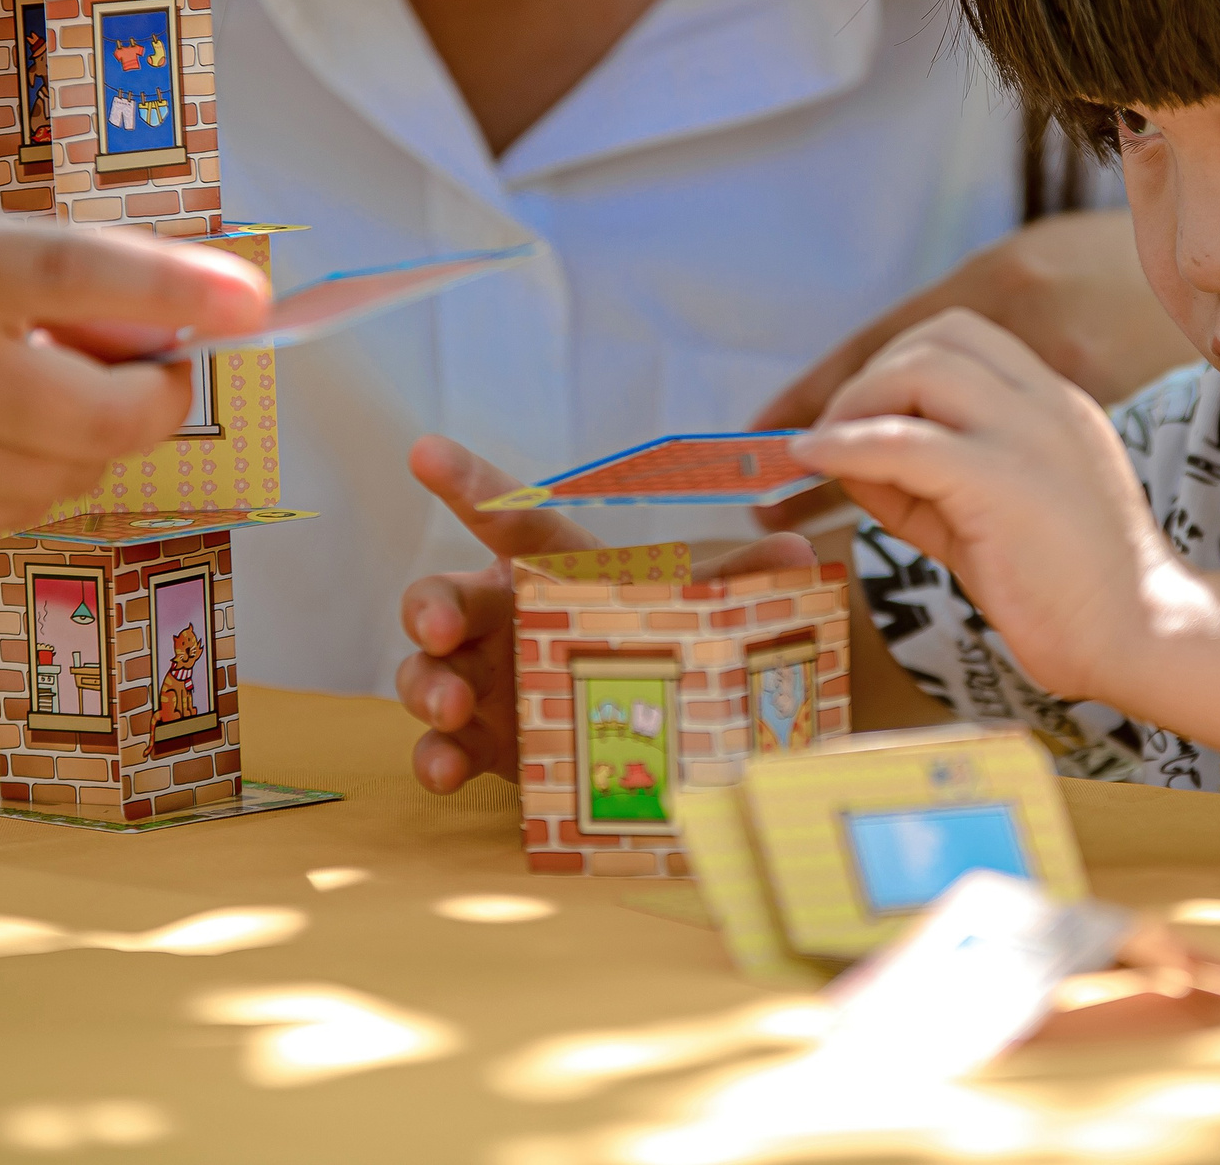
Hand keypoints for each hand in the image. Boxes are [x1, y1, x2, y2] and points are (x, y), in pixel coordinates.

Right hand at [0, 143, 268, 532]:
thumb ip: (46, 266)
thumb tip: (158, 326)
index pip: (78, 278)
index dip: (178, 295)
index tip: (251, 301)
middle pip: (94, 417)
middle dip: (159, 395)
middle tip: (167, 364)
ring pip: (62, 477)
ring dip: (102, 438)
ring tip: (74, 383)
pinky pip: (3, 510)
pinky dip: (42, 474)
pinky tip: (17, 424)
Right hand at [396, 435, 818, 792]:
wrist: (653, 741)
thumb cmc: (653, 653)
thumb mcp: (694, 620)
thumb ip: (734, 586)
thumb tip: (794, 554)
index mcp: (551, 576)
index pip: (510, 522)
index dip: (470, 484)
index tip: (425, 451)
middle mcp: (504, 623)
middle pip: (444, 596)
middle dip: (429, 606)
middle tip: (442, 628)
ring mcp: (485, 685)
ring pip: (427, 670)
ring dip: (427, 685)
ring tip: (452, 706)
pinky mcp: (485, 745)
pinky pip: (440, 747)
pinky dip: (434, 758)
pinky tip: (446, 769)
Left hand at [792, 309, 1195, 700]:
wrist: (1140, 635)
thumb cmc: (1064, 588)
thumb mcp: (985, 514)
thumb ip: (920, 482)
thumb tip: (840, 457)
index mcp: (1053, 402)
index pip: (965, 336)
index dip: (899, 361)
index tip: (861, 412)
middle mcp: (1046, 403)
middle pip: (939, 337)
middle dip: (873, 375)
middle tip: (834, 431)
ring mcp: (1030, 435)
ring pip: (920, 370)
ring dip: (857, 403)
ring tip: (824, 449)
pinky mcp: (1003, 482)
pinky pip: (904, 442)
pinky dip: (846, 444)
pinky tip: (813, 460)